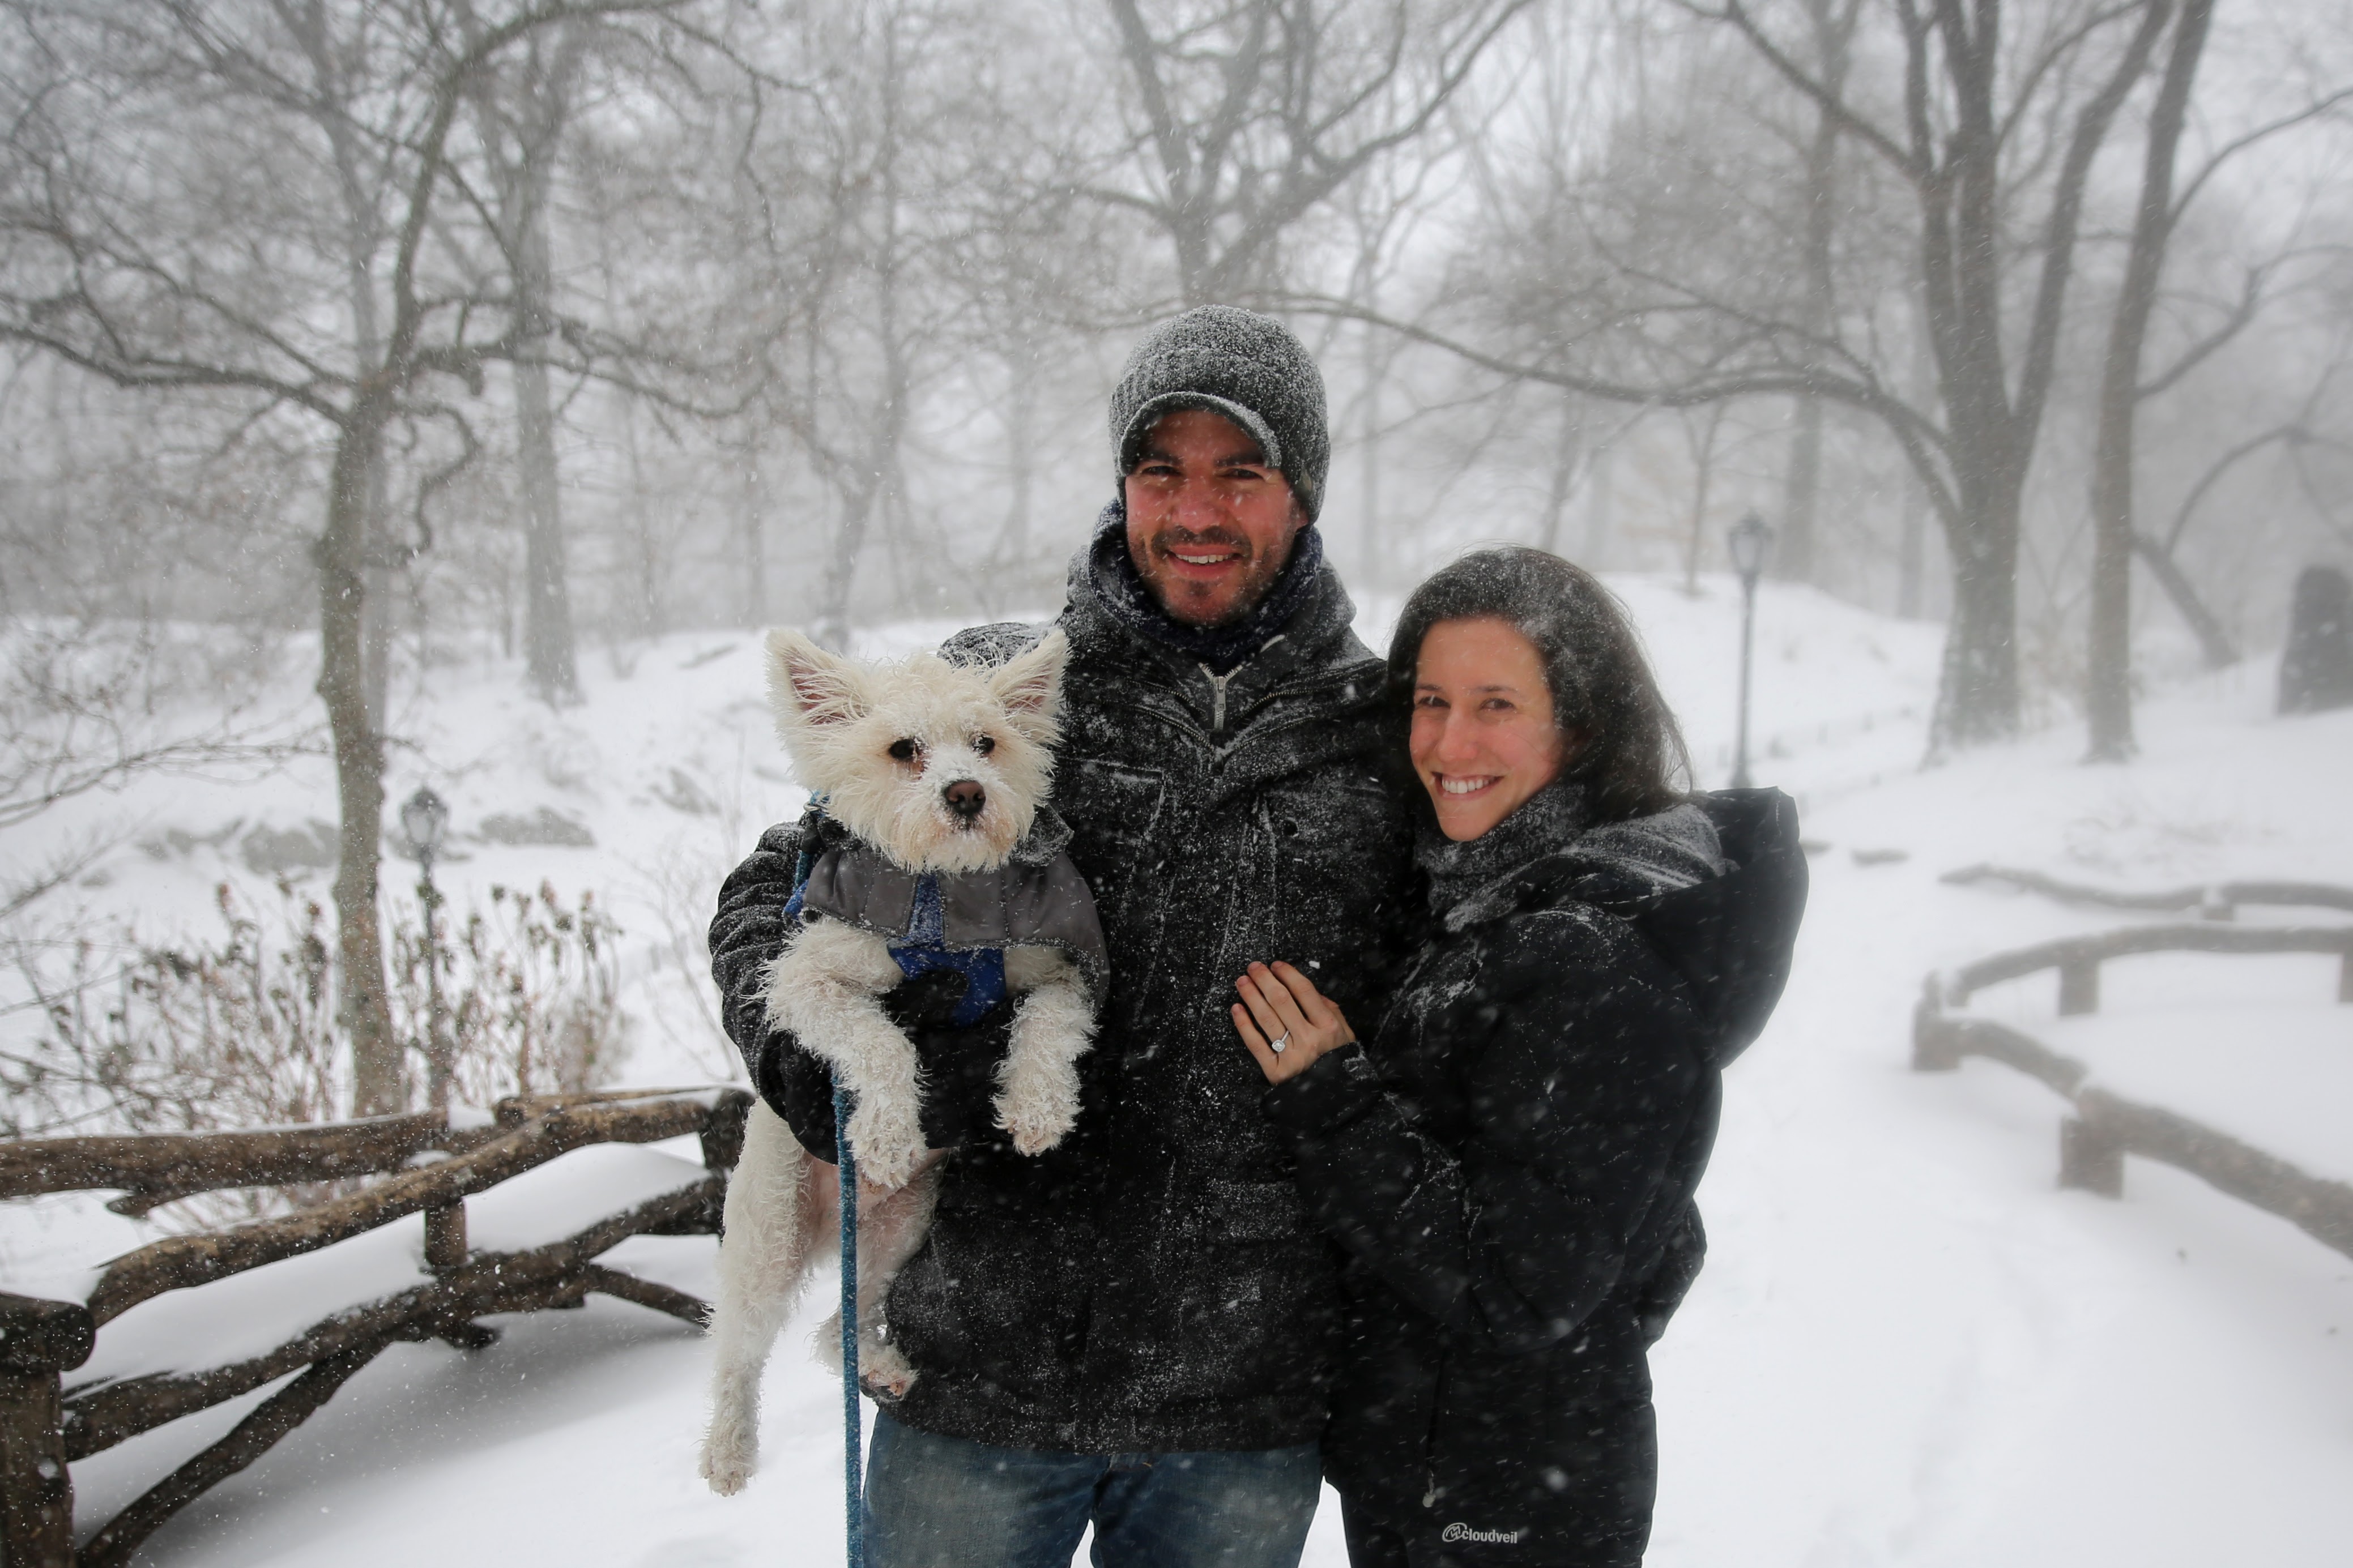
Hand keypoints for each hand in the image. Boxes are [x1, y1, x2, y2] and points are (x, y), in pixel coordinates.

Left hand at [1232, 961, 1353, 1083]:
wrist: (1334, 1098)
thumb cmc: (1339, 1061)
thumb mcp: (1345, 1034)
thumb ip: (1330, 1010)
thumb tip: (1307, 990)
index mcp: (1328, 1027)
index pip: (1304, 992)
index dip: (1287, 974)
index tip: (1276, 965)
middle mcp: (1310, 1039)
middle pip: (1281, 1001)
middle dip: (1265, 980)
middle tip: (1253, 967)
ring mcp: (1292, 1056)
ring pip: (1266, 1018)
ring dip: (1251, 996)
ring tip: (1242, 981)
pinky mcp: (1276, 1071)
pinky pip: (1256, 1044)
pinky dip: (1244, 1025)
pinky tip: (1237, 1009)